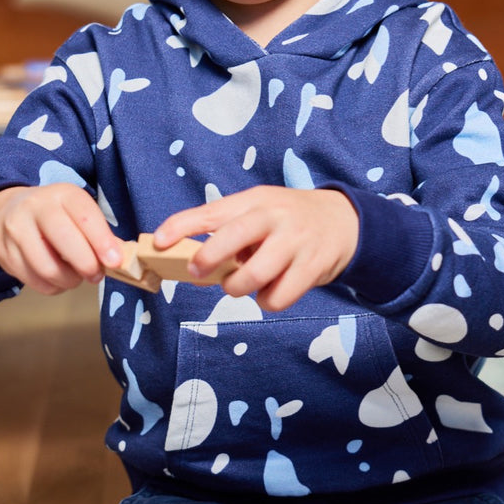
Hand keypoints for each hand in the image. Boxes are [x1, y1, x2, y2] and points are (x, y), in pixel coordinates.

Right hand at [0, 183, 122, 295]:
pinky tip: (58, 280)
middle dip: (87, 265)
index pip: (85, 216)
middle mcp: (36, 207)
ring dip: (69, 281)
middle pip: (65, 241)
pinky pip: (34, 281)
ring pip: (48, 268)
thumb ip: (99, 233)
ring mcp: (16, 230)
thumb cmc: (56, 215)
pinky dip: (52, 287)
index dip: (102, 241)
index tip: (115, 261)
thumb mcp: (77, 211)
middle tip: (96, 275)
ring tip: (75, 277)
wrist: (6, 212)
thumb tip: (121, 258)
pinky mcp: (5, 254)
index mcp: (62, 194)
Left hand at [153, 187, 359, 311]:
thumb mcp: (260, 210)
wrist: (344, 222)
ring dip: (237, 288)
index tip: (158, 241)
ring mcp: (295, 242)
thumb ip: (230, 229)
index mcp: (255, 201)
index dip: (182, 226)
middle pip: (232, 237)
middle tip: (198, 272)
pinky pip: (276, 298)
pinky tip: (271, 290)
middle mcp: (274, 217)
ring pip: (253, 276)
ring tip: (240, 284)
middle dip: (208, 259)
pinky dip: (266, 301)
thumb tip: (191, 261)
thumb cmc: (288, 220)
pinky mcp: (312, 268)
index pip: (211, 211)